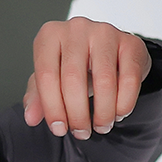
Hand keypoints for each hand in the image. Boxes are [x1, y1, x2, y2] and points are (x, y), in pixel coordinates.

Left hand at [23, 18, 151, 139]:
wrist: (107, 52)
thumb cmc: (73, 66)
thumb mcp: (49, 79)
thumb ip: (37, 97)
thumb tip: (31, 118)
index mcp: (50, 36)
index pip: (46, 77)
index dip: (52, 109)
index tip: (59, 130)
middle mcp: (76, 28)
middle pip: (73, 80)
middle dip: (77, 115)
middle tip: (81, 133)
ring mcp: (105, 32)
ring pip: (104, 81)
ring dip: (103, 113)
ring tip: (101, 127)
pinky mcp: (131, 42)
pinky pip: (129, 79)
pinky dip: (124, 103)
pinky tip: (118, 114)